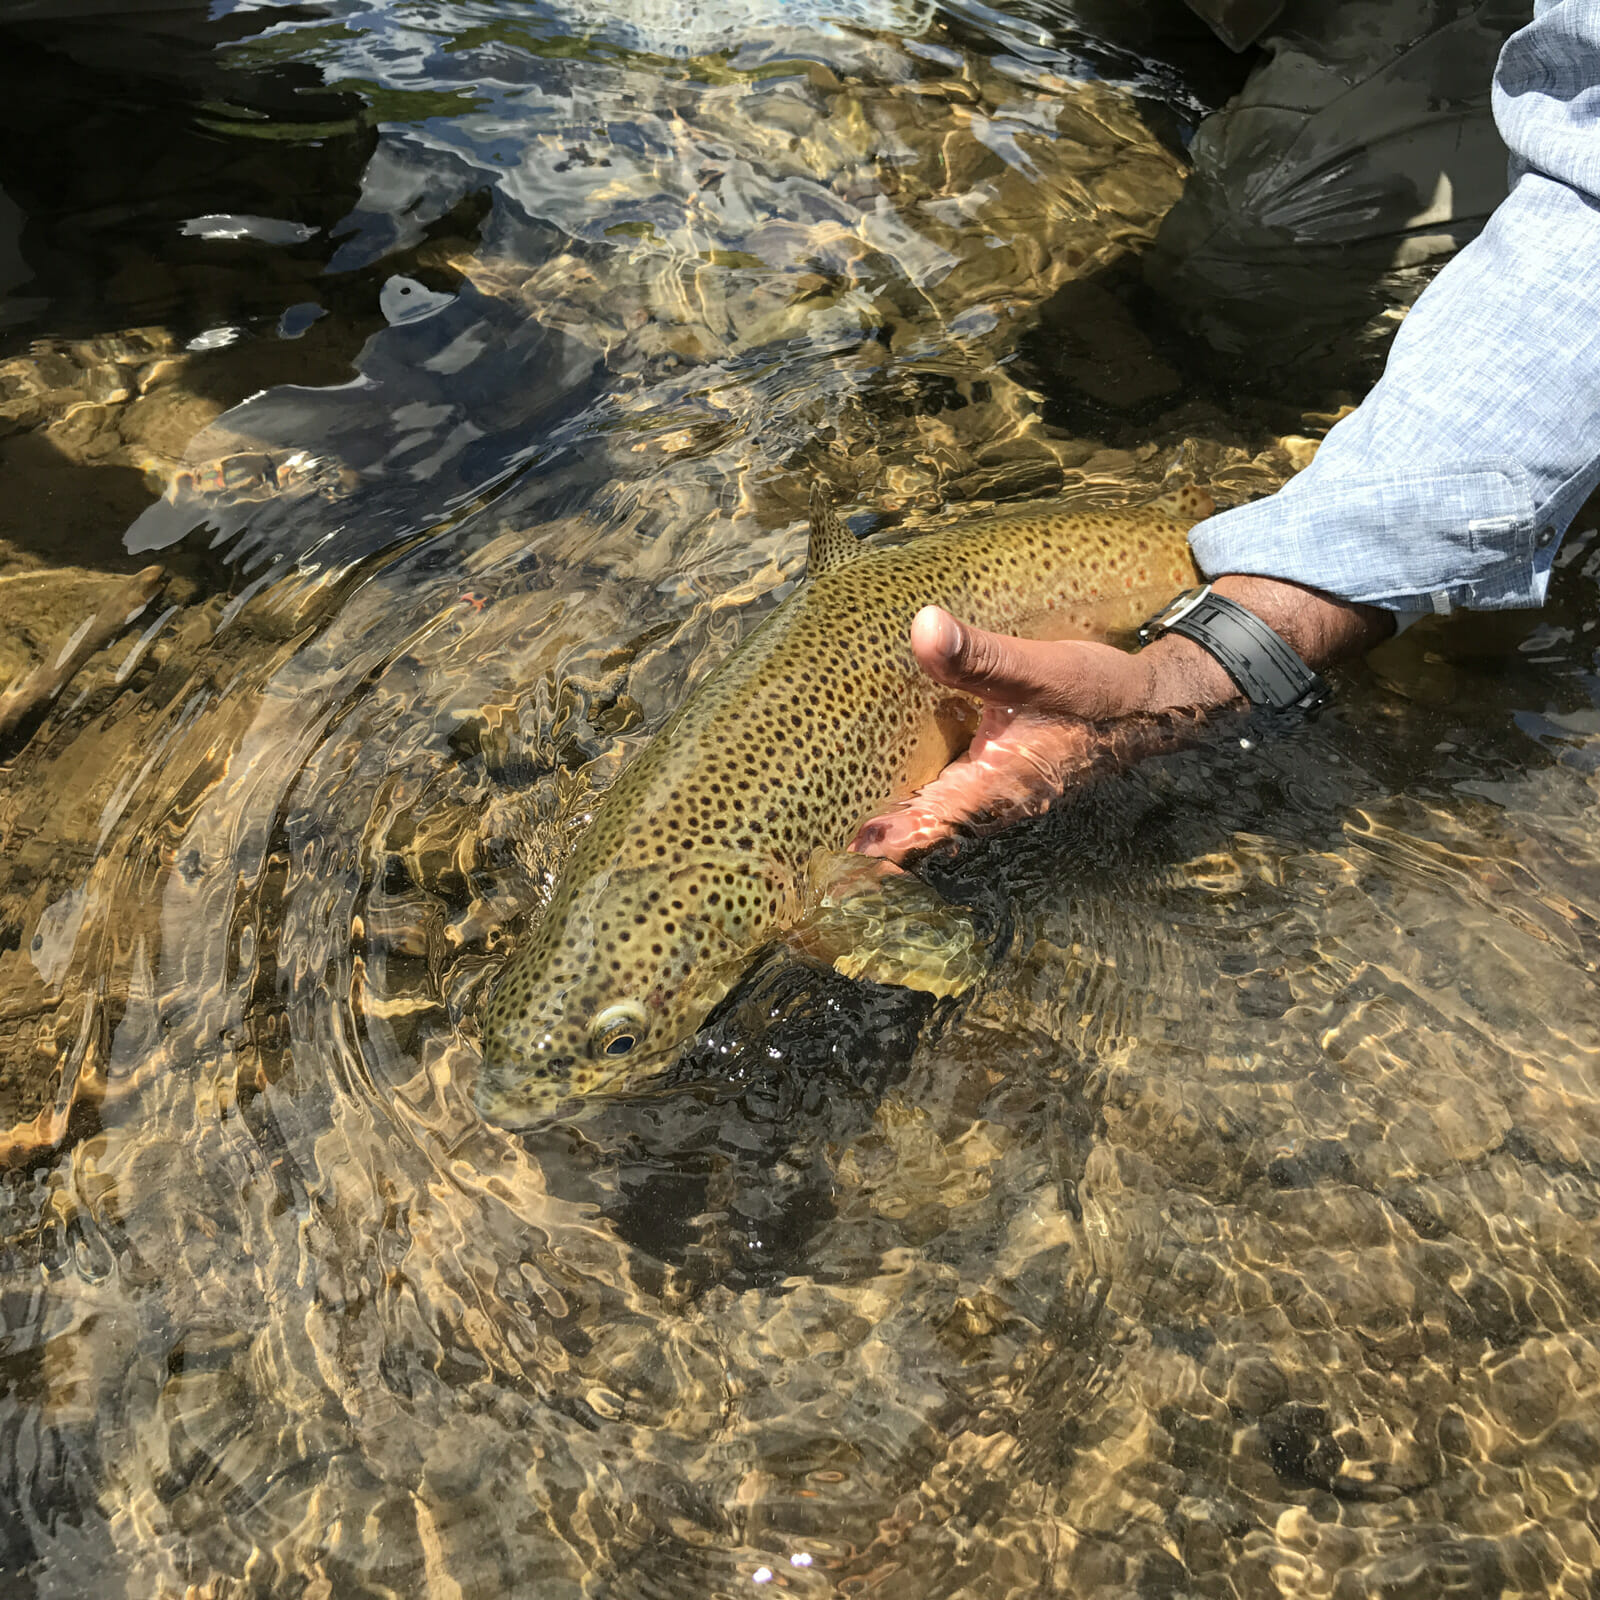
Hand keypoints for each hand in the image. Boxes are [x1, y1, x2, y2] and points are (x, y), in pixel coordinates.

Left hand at [851, 575, 1392, 862]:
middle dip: (875, 853)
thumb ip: (983, 657)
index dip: (888, 841)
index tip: (843, 852)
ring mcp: (996, 799)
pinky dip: (913, 814)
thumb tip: (925, 629)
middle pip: (923, 840)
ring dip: (890, 836)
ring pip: (933, 828)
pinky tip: (881, 804)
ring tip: (833, 848)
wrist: (1152, 706)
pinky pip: (945, 809)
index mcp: (1001, 786)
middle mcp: (995, 804)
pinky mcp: (997, 783)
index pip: (932, 825)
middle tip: (818, 871)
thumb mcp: (1045, 668)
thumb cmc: (1099, 691)